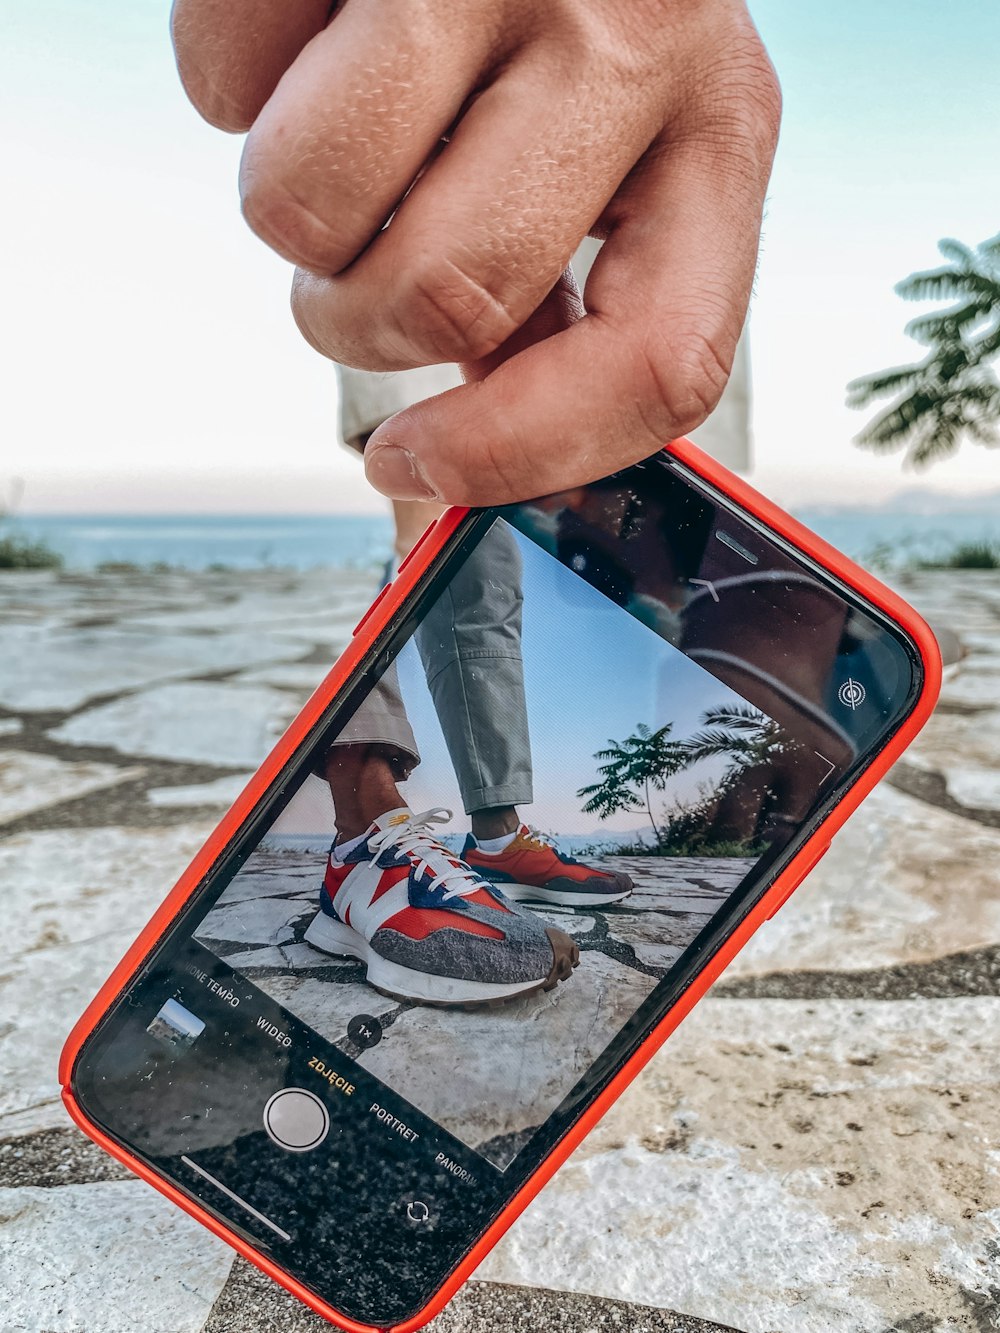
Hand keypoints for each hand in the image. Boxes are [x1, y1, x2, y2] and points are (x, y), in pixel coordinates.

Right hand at [172, 0, 779, 504]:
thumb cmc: (556, 28)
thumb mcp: (615, 160)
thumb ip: (566, 310)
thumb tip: (443, 474)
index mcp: (721, 127)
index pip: (662, 360)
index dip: (521, 453)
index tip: (408, 465)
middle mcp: (631, 34)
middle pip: (452, 298)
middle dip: (361, 323)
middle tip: (356, 264)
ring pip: (311, 207)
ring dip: (292, 217)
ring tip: (340, 137)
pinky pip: (221, 83)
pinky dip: (235, 88)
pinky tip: (307, 38)